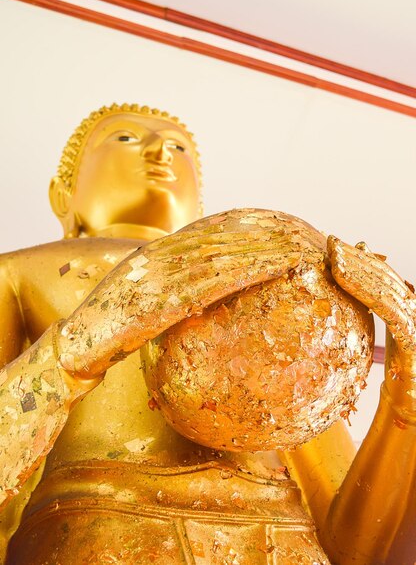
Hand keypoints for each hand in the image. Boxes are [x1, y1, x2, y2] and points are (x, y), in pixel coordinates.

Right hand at [58, 209, 302, 377]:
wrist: (77, 345)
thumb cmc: (113, 328)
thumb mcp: (148, 303)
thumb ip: (175, 294)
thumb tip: (203, 301)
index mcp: (158, 255)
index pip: (209, 233)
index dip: (246, 226)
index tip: (278, 223)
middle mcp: (159, 257)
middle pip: (220, 237)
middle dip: (263, 232)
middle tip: (301, 228)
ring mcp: (156, 277)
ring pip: (219, 256)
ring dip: (261, 249)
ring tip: (297, 245)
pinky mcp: (156, 302)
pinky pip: (207, 286)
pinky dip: (242, 275)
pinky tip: (271, 272)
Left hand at [327, 235, 415, 413]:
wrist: (411, 408)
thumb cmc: (391, 376)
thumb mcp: (376, 339)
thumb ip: (371, 314)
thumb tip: (347, 291)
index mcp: (408, 309)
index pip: (384, 277)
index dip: (362, 259)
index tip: (338, 246)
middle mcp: (415, 311)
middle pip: (385, 277)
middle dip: (357, 258)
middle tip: (332, 241)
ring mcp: (415, 322)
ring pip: (385, 287)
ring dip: (357, 267)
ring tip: (334, 254)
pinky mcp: (410, 336)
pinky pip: (384, 306)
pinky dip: (362, 288)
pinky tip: (341, 275)